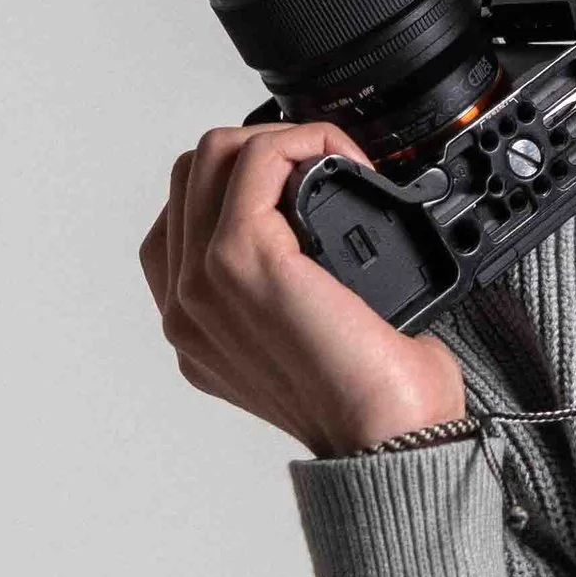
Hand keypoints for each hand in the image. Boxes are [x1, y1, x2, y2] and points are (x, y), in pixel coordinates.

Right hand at [139, 123, 470, 459]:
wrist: (390, 435)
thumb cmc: (373, 398)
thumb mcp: (312, 341)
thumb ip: (288, 293)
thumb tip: (319, 236)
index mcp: (195, 322)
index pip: (185, 214)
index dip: (244, 180)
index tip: (306, 180)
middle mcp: (185, 304)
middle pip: (192, 174)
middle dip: (261, 151)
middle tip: (328, 166)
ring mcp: (202, 280)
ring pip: (212, 156)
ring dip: (280, 141)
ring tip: (336, 162)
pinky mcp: (239, 259)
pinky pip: (253, 159)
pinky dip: (302, 141)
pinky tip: (344, 160)